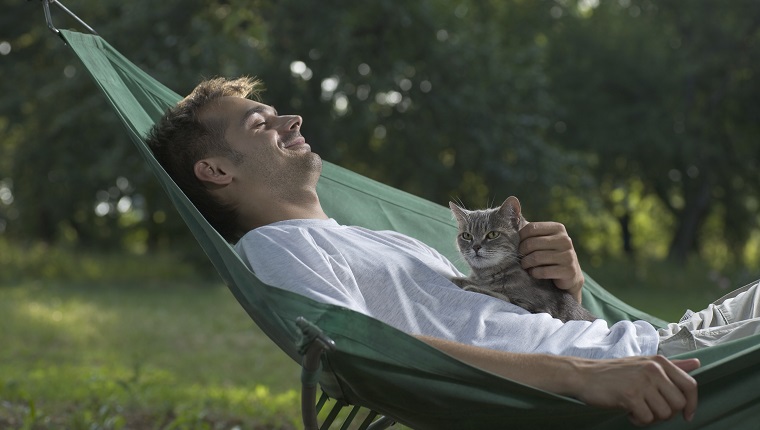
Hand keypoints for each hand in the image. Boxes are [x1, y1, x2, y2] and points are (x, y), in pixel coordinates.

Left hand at [519, 221, 584, 301]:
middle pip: (531, 243)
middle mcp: (565, 240)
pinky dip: (534, 273)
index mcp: (558, 228)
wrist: (569, 275)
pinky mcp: (569, 271)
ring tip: (525, 266)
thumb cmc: (549, 253)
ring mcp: (569, 255)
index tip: (517, 245)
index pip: (531, 228)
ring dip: (526, 264)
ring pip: (536, 258)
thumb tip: (512, 201)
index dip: (519, 238)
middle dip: (521, 252)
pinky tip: (534, 273)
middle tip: (520, 258)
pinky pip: (543, 271)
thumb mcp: (541, 238)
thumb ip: (527, 226)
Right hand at [572, 356, 699, 425]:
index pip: (690, 385)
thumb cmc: (615, 373)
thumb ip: (672, 366)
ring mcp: (642, 382)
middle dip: (667, 413)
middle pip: (679, 403)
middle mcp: (653, 369)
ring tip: (638, 409)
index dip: (692, 403)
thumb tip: (697, 363)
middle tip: (651, 409)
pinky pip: (647, 418)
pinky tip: (629, 412)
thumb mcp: (644, 364)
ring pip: (664, 413)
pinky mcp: (630, 395)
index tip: (686, 414)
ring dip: (652, 417)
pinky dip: (638, 421)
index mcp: (659, 362)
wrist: (585, 375)